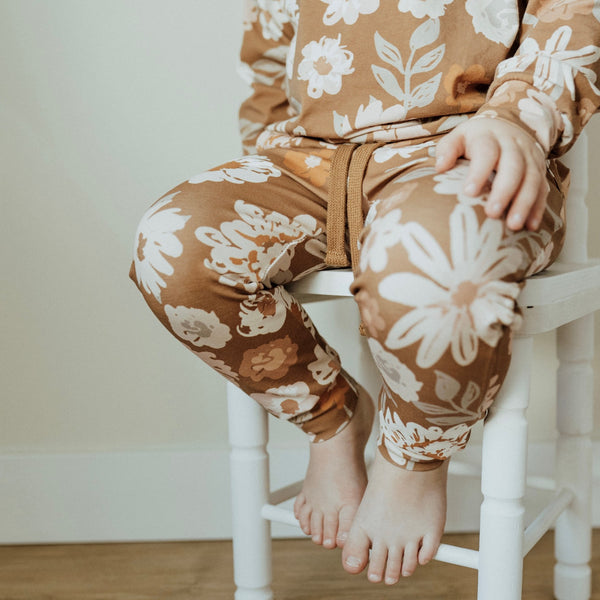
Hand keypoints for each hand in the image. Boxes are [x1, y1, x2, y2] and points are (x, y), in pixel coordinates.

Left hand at [434, 117, 548, 231]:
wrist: (505, 125)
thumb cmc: (475, 139)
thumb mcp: (458, 137)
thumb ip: (448, 150)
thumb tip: (440, 167)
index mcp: (490, 137)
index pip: (486, 152)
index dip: (479, 172)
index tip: (469, 193)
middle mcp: (513, 145)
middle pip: (513, 167)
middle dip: (504, 191)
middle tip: (492, 213)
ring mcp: (530, 157)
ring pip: (532, 179)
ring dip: (524, 203)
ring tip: (513, 225)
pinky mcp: (539, 170)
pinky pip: (542, 188)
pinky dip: (538, 208)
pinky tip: (531, 226)